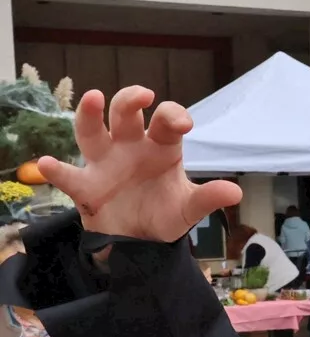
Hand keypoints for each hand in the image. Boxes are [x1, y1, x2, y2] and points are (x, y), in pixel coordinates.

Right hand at [37, 87, 241, 242]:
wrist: (140, 242)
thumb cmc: (164, 213)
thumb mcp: (189, 209)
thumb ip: (208, 198)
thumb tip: (235, 193)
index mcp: (161, 147)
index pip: (167, 121)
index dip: (174, 116)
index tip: (184, 123)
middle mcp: (131, 146)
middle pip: (126, 114)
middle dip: (131, 100)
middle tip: (143, 95)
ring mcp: (105, 162)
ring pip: (92, 131)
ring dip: (90, 114)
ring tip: (94, 99)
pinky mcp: (85, 186)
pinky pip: (67, 175)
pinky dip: (56, 170)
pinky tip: (47, 164)